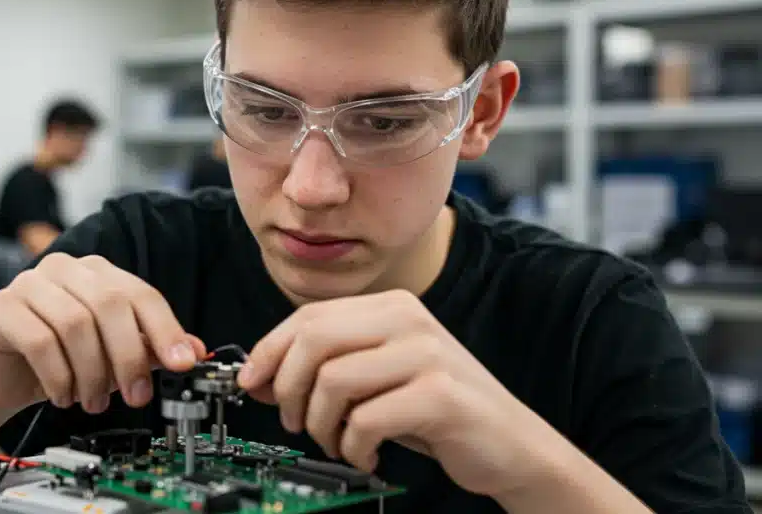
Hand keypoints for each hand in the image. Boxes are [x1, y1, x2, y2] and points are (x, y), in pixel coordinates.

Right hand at [0, 252, 205, 414]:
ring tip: (93, 401)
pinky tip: (63, 395)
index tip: (183, 364)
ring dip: (91, 373)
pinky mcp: (1, 308)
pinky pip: (38, 341)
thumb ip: (149, 349)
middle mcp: (63, 268)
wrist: (0, 376)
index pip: (140, 293)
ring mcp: (28, 284)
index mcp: (96, 271)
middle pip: (109, 304)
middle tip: (136, 395)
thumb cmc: (58, 359)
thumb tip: (196, 351)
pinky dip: (59, 376)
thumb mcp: (111, 356)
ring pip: (74, 324)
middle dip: (128, 357)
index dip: (165, 329)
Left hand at [238, 290, 567, 498]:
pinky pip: (366, 419)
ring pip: (333, 380)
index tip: (251, 383)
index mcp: (390, 306)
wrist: (511, 444)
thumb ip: (323, 370)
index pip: (308, 316)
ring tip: (338, 443)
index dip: (270, 351)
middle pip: (313, 340)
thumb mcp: (374, 380)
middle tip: (294, 422)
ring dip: (321, 424)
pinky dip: (354, 446)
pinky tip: (367, 455)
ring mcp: (426, 354)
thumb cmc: (435, 411)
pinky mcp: (440, 395)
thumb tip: (258, 377)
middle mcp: (408, 319)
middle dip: (289, 388)